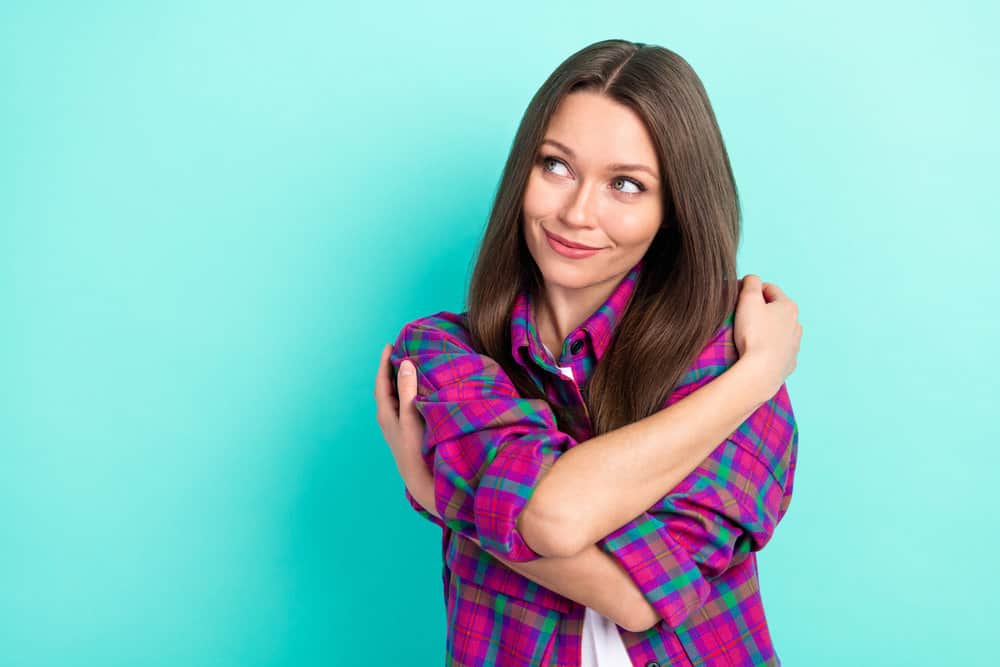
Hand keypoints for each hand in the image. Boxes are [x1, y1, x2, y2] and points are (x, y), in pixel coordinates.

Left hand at [374, 343, 429, 485]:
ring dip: (401, 382)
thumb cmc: (415, 448)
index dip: (384, 363)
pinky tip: (420, 392)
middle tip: (401, 351)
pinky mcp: (407, 432)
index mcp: (385, 413)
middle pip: (387, 388)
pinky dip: (409, 393)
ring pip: (396, 397)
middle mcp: (388, 419)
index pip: (381, 381)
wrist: (421, 480)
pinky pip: (405, 406)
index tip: (390, 345)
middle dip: (392, 369)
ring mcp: (397, 427)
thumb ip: (408, 390)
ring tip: (410, 366)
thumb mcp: (411, 416)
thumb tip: (405, 364)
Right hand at [733, 275, 802, 397]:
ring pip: (779, 330)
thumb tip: (752, 279)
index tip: (738, 297)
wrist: (762, 371)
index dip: (752, 290)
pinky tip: (757, 351)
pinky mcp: (789, 362)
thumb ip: (750, 283)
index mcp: (788, 306)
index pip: (769, 288)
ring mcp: (794, 344)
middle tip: (741, 317)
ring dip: (766, 329)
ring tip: (749, 336)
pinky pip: (778, 349)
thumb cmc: (754, 334)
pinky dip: (769, 347)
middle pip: (776, 310)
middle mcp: (796, 324)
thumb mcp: (748, 300)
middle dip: (760, 310)